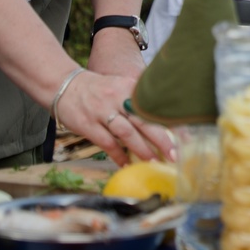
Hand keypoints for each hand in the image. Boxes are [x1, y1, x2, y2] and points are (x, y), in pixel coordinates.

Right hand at [55, 70, 174, 166]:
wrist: (64, 85)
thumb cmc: (98, 89)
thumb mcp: (120, 85)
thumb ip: (138, 98)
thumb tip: (162, 116)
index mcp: (129, 87)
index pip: (153, 106)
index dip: (169, 121)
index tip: (185, 136)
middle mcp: (117, 98)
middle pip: (144, 120)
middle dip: (161, 139)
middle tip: (174, 154)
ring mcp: (102, 112)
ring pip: (127, 133)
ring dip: (142, 150)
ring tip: (154, 162)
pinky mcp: (88, 125)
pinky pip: (107, 143)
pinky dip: (118, 155)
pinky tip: (127, 165)